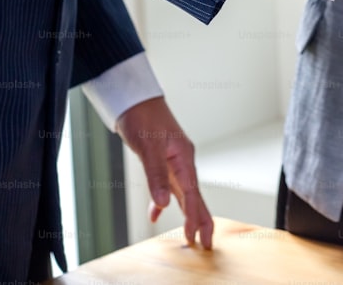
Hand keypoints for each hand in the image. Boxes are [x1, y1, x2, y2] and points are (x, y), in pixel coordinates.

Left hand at [115, 97, 213, 248]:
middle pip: (195, 196)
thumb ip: (156, 176)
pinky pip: (168, 186)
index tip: (196, 236)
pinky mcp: (163, 161)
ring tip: (192, 235)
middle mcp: (182, 161)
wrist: (135, 100)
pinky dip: (163, 201)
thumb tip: (164, 204)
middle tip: (206, 243)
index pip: (192, 193)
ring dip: (187, 214)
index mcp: (183, 158)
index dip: (194, 216)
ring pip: (184, 193)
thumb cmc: (143, 117)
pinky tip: (156, 213)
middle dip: (200, 220)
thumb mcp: (148, 147)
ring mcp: (174, 161)